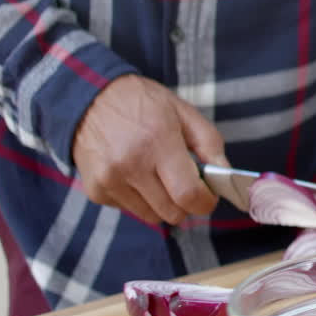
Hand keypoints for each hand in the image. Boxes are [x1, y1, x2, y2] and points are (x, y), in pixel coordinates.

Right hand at [72, 74, 225, 225]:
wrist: (89, 98)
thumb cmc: (142, 104)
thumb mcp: (184, 112)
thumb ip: (210, 145)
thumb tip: (226, 176)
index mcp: (157, 142)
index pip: (188, 195)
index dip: (205, 202)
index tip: (208, 195)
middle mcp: (130, 165)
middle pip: (172, 213)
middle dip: (186, 204)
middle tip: (185, 183)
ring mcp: (109, 180)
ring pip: (152, 217)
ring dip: (162, 203)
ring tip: (157, 175)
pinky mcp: (95, 191)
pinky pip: (130, 210)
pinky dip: (139, 199)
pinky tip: (135, 174)